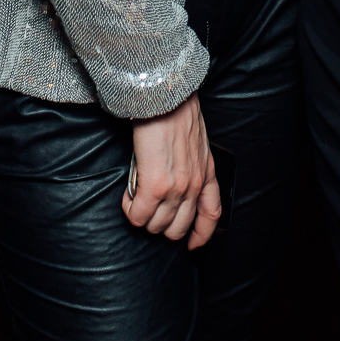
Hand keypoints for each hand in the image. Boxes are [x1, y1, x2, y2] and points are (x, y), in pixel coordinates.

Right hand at [123, 93, 220, 248]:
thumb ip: (191, 162)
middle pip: (177, 228)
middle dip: (159, 225)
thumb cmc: (175, 110)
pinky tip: (127, 197)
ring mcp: (177, 188)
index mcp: (207, 172)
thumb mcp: (195, 141)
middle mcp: (195, 185)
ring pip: (156, 226)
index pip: (212, 215)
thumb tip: (174, 177)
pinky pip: (138, 216)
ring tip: (135, 198)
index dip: (200, 235)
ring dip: (142, 217)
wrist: (165, 95)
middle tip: (147, 208)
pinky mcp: (156, 186)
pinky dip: (130, 210)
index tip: (191, 244)